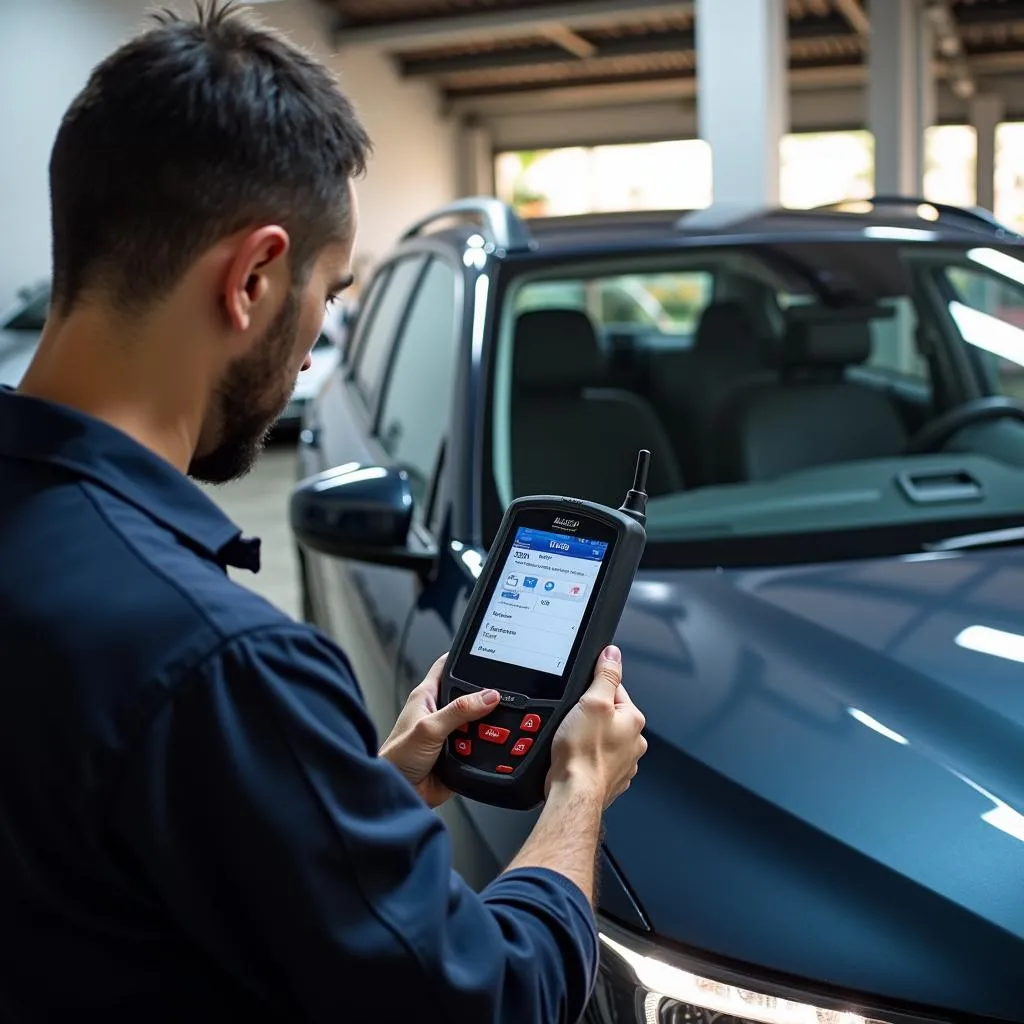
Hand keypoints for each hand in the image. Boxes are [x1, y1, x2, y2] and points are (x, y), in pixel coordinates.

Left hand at [379, 653, 500, 808]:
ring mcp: (450, 733)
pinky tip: (493, 747)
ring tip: (494, 728)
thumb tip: (488, 696)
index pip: (447, 666)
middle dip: (485, 698)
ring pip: (479, 722)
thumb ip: (459, 710)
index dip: (463, 657)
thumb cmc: (396, 759)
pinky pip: (481, 745)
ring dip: (487, 727)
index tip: (486, 653)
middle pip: (470, 695)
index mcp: (427, 696)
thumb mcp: (429, 728)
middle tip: (500, 701)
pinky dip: (488, 747)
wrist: (399, 795)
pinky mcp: (460, 754)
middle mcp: (439, 712)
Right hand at [547, 645, 646, 809]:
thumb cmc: (582, 752)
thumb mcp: (592, 702)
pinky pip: (598, 761)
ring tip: (573, 742)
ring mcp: (624, 763)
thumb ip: (605, 676)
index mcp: (633, 720)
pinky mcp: (610, 779)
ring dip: (589, 739)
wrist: (574, 793)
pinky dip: (588, 759)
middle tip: (573, 723)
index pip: (615, 691)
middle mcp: (634, 742)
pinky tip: (576, 759)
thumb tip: (613, 654)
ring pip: (603, 740)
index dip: (594, 692)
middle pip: (609, 716)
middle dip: (591, 717)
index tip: (581, 699)